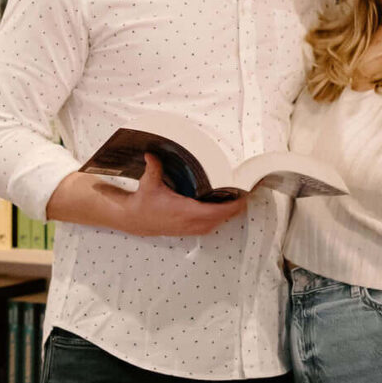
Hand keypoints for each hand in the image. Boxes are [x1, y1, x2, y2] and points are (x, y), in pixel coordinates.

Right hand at [49, 154, 247, 237]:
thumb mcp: (148, 183)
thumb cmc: (143, 203)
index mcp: (186, 211)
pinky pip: (212, 225)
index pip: (218, 211)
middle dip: (237, 206)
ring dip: (230, 212)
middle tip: (247, 191)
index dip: (235, 204)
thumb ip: (154, 167)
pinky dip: (221, 216)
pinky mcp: (189, 230)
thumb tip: (152, 152)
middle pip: (224, 217)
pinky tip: (224, 207)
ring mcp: (191, 228)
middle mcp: (192, 223)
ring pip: (219, 223)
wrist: (134, 220)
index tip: (246, 194)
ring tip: (239, 197)